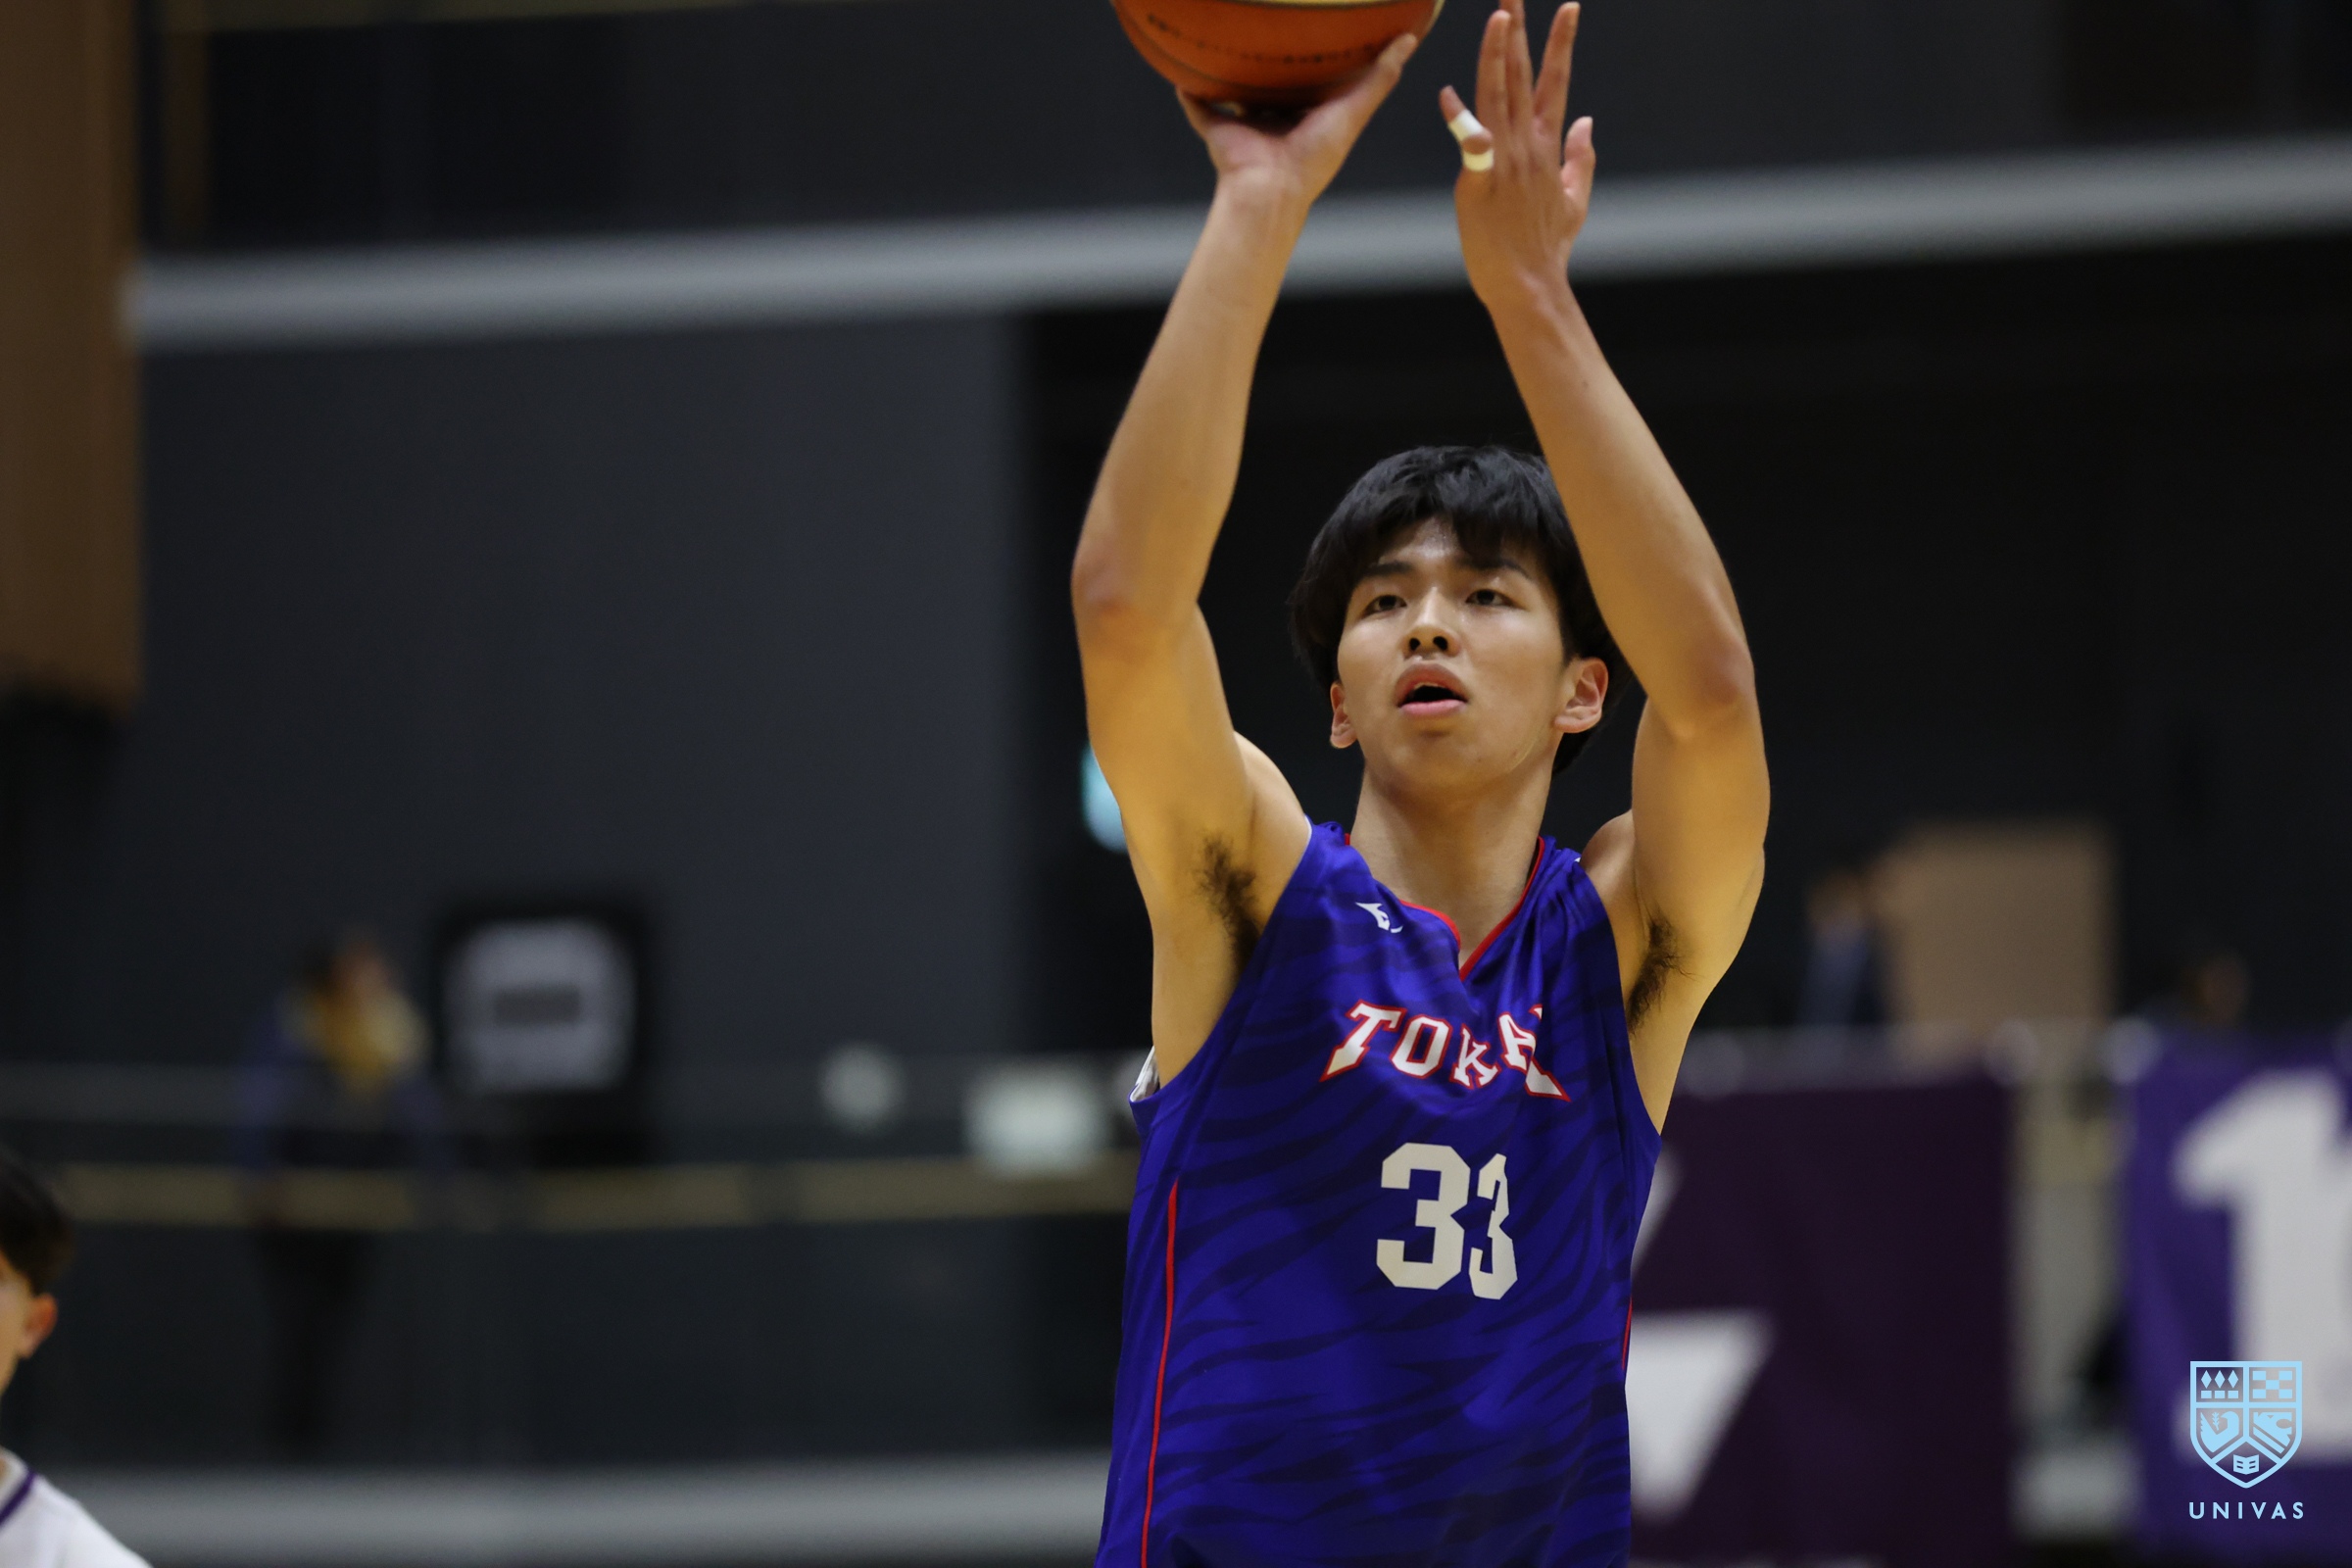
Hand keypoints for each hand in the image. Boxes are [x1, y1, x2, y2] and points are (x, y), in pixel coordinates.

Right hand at [1180, 34, 1419, 216]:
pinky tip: (1182, 71)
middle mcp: (1276, 123)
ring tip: (1225, 43)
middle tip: (1269, 29)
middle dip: (1272, 67)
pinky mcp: (1218, 132)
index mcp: (1307, 120)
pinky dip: (1190, 94)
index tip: (1319, 34)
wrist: (1271, 188)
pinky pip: (1200, 108)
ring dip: (1231, 75)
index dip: (1317, 64)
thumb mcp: (1353, 111)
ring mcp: (1246, 128)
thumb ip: (1379, 79)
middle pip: (1274, 88)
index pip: (1313, 87)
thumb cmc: (1315, 156)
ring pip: (1237, 96)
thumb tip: (1410, 40)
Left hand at [1442, 0, 1591, 311]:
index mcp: (1548, 146)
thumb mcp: (1576, 199)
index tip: (1569, 6)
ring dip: (1496, 55)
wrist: (1529, 283)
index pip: (1556, 82)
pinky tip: (1447, 94)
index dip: (1562, 42)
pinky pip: (1469, 144)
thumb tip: (1588, 122)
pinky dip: (1459, 119)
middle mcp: (1528, 146)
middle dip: (1519, 31)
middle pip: (1524, 76)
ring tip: (1497, 16)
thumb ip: (1582, 157)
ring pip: (1498, 96)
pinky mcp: (1478, 184)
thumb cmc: (1546, 246)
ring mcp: (1505, 162)